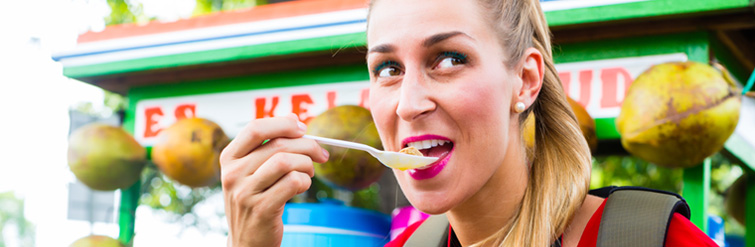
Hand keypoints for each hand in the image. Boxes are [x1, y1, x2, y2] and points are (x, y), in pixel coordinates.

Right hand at [220, 114, 328, 246]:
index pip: (255, 128)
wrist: (246, 242)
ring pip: (286, 162)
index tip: (302, 128)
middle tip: (320, 153)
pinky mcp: (261, 209)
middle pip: (278, 145)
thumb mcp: (252, 173)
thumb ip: (268, 148)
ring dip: (307, 165)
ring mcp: (245, 192)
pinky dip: (305, 181)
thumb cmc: (255, 201)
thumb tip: (295, 121)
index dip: (282, 124)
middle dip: (307, 145)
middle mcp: (233, 174)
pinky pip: (293, 182)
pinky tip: (303, 186)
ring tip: (309, 173)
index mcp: (229, 158)